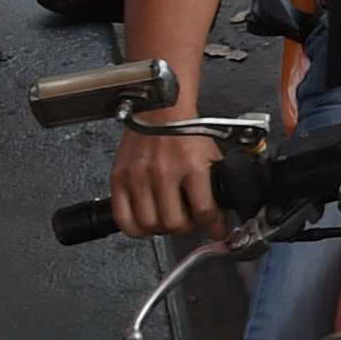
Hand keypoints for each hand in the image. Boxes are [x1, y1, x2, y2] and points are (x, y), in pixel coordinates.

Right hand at [110, 114, 227, 240]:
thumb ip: (215, 187)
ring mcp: (139, 177)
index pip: (204, 211)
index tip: (216, 229)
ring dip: (161, 229)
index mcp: (192, 165)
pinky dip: (135, 229)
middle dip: (186, 228)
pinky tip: (146, 223)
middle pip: (174, 223)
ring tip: (168, 220)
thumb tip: (221, 218)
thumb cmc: (186, 131)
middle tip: (189, 222)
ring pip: (149, 225)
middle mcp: (164, 172)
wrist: (160, 111)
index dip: (213, 225)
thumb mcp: (211, 156)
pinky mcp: (120, 179)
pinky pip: (123, 218)